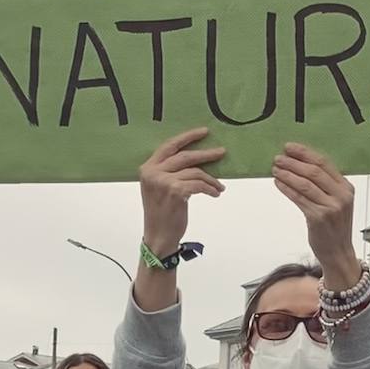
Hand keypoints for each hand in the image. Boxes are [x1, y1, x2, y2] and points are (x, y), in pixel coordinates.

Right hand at [138, 128, 225, 255]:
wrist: (158, 236)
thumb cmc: (162, 214)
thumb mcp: (160, 188)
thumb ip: (170, 172)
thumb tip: (197, 160)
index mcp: (148, 168)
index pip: (169, 146)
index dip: (187, 137)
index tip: (204, 132)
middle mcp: (153, 172)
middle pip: (185, 156)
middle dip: (206, 154)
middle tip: (221, 152)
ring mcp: (163, 181)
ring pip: (195, 172)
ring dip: (211, 179)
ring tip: (219, 186)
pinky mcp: (175, 191)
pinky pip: (199, 184)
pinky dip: (210, 188)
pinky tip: (215, 193)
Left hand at [271, 144, 358, 289]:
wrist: (338, 252)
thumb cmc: (334, 227)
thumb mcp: (337, 202)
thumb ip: (326, 186)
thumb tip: (300, 166)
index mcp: (347, 187)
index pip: (324, 163)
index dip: (305, 153)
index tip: (290, 147)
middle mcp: (341, 196)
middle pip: (314, 171)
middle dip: (293, 162)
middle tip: (278, 157)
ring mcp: (331, 207)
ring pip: (305, 184)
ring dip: (287, 174)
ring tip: (275, 168)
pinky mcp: (319, 218)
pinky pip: (299, 198)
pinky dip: (287, 188)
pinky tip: (278, 182)